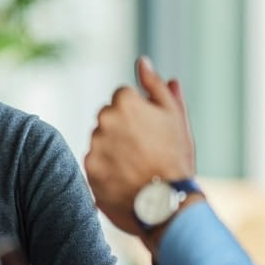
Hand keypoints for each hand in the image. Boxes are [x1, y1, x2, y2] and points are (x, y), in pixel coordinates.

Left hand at [83, 57, 196, 234]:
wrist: (168, 203)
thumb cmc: (176, 157)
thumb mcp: (174, 116)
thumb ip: (155, 86)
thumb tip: (142, 62)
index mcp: (124, 102)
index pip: (123, 99)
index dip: (140, 115)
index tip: (151, 132)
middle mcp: (104, 119)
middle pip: (109, 118)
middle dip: (123, 130)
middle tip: (144, 151)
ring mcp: (94, 145)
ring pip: (101, 141)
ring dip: (114, 150)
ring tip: (136, 167)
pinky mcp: (88, 169)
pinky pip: (96, 163)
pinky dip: (107, 170)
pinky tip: (126, 179)